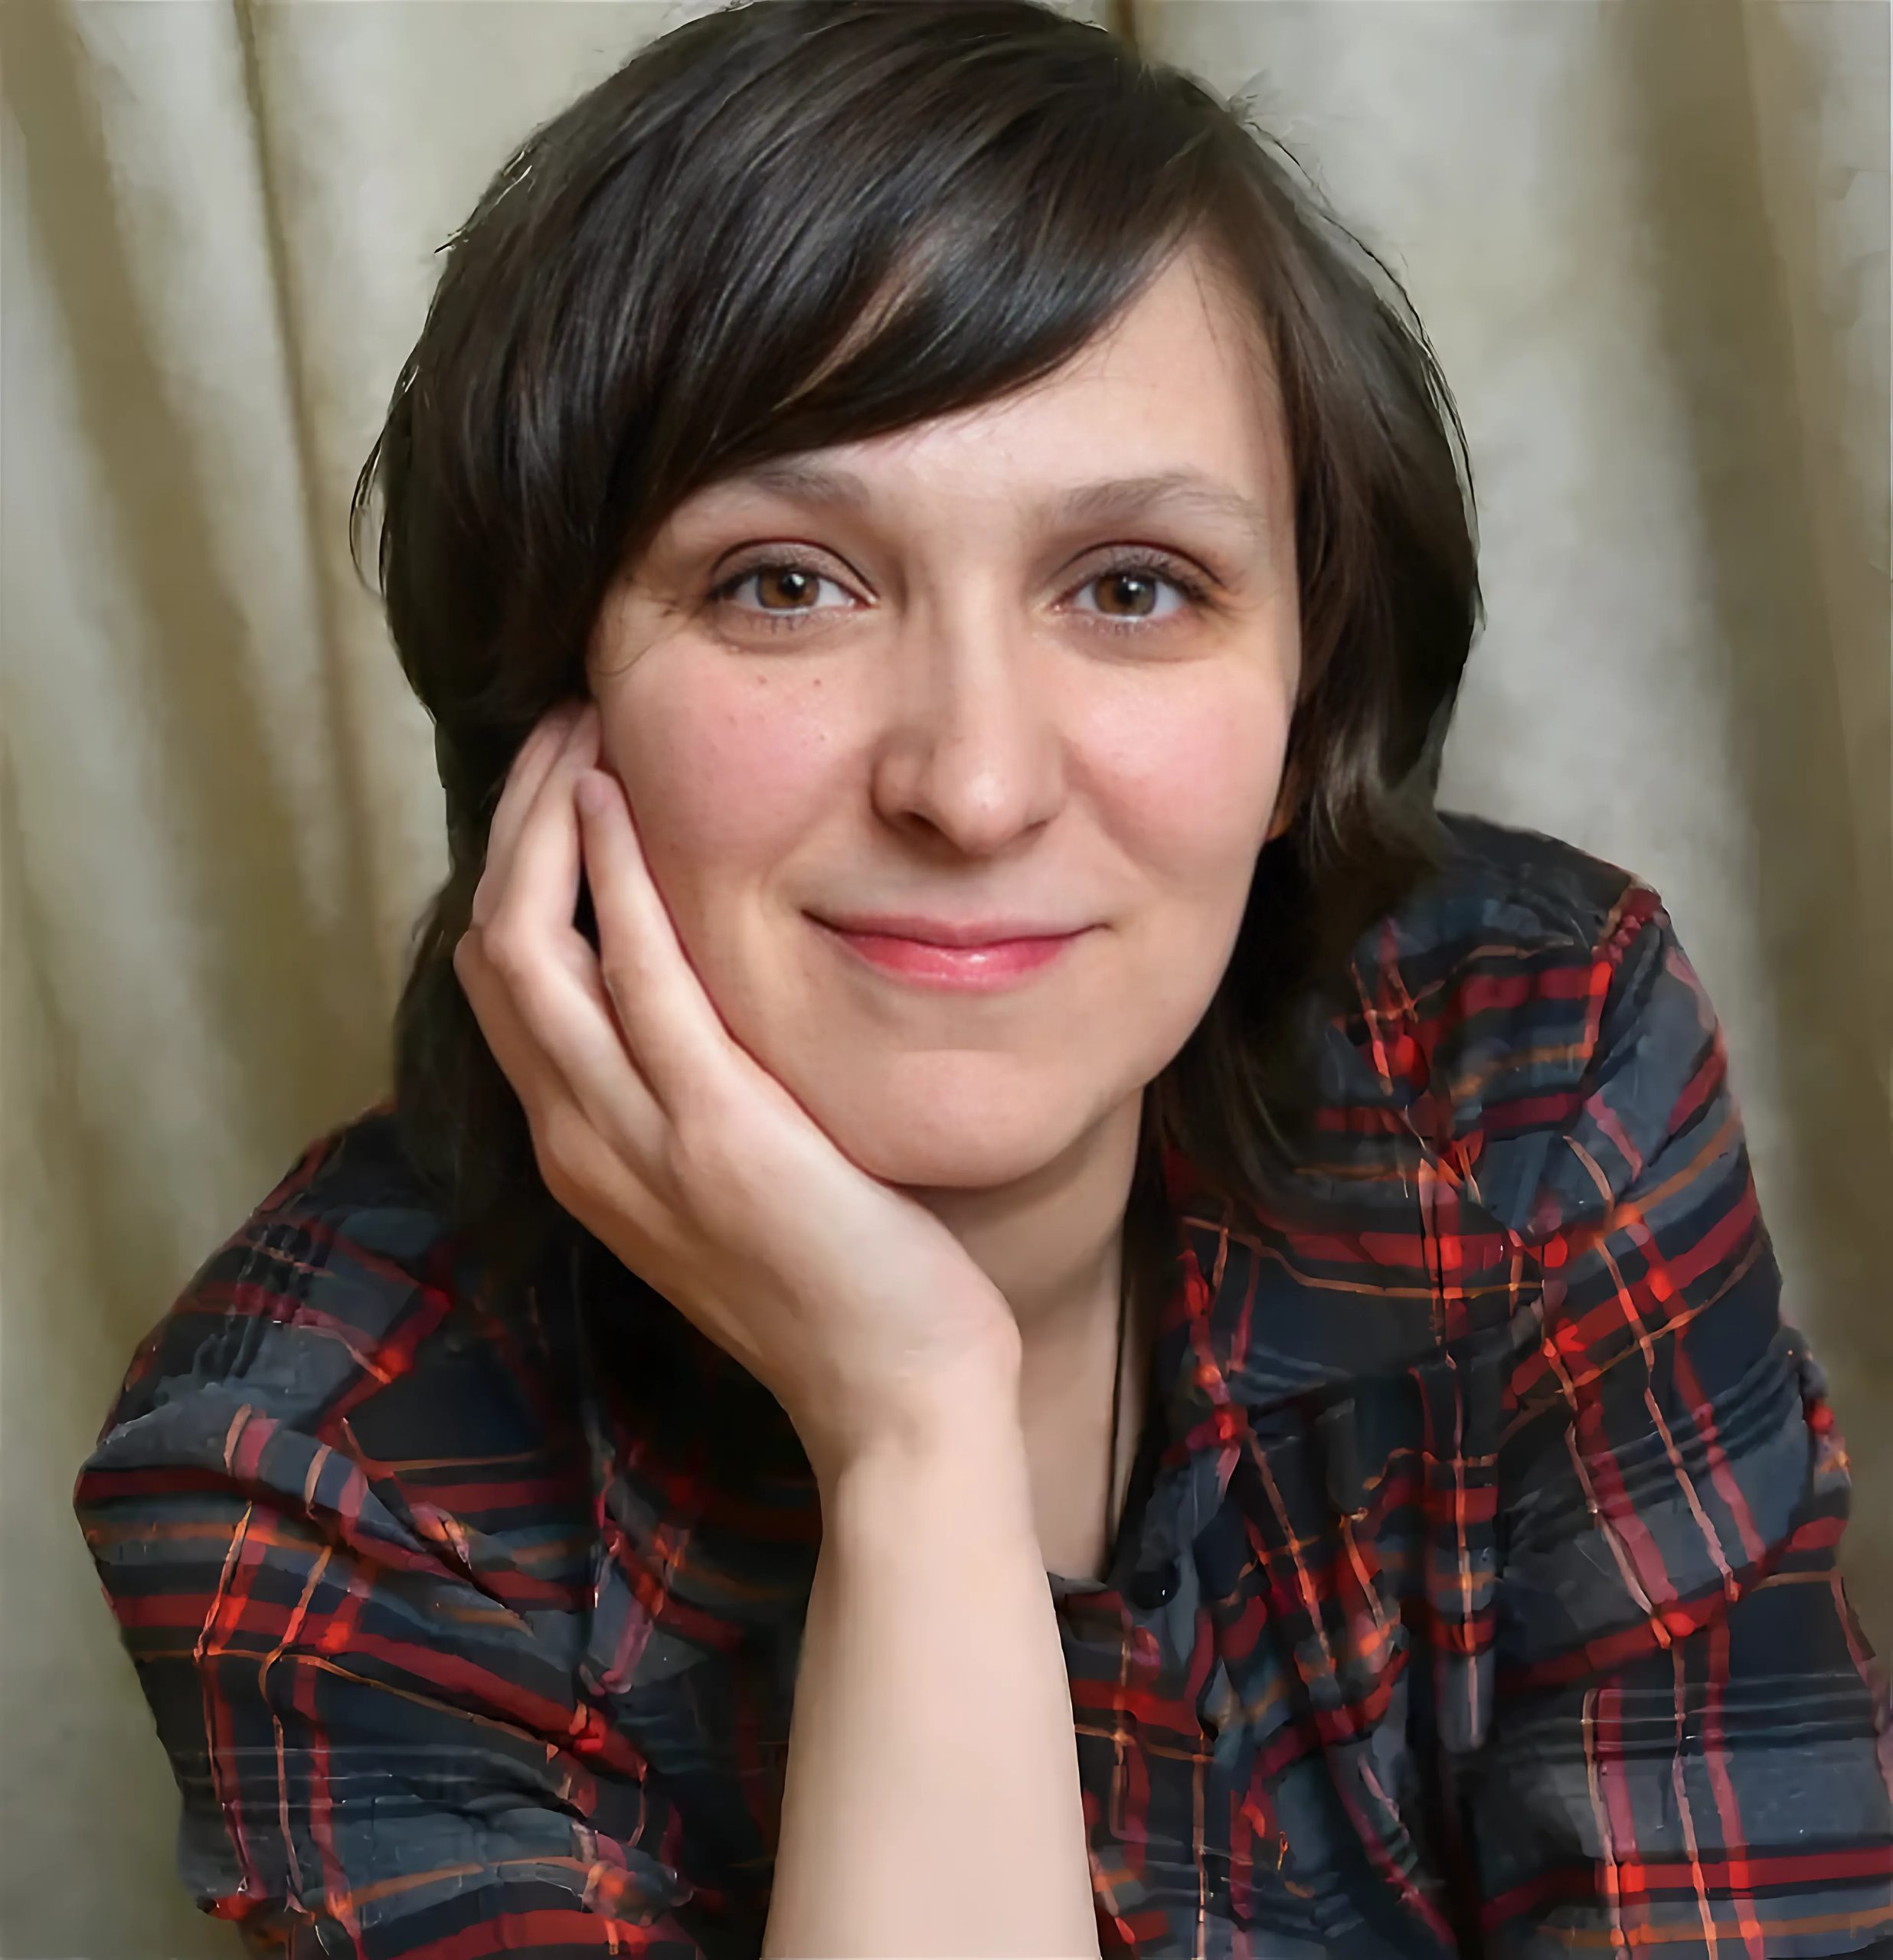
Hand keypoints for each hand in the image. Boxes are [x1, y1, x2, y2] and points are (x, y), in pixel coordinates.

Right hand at [452, 700, 1023, 1487]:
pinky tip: (617, 800)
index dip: (516, 871)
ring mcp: (635, 1143)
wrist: (897, 1401)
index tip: (562, 778)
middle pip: (493, 951)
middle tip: (561, 722)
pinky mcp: (717, 1135)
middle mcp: (579, 1144)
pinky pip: (636, 981)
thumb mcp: (740, 1179)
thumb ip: (697, 1092)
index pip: (506, 987)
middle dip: (513, 824)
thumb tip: (711, 991)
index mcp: (584, 1153)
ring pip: (529, 951)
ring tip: (579, 725)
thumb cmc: (840, 1281)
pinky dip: (613, 879)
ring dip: (544, 823)